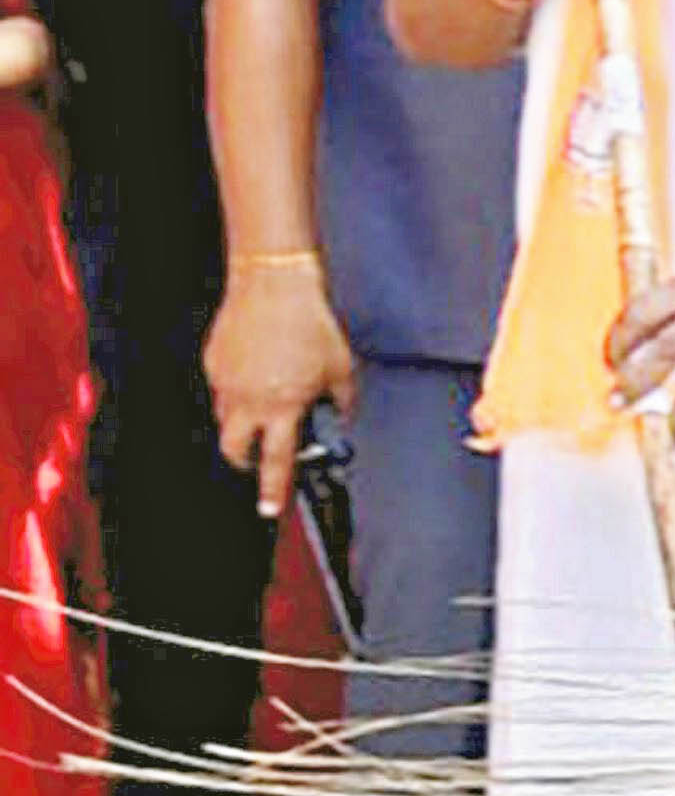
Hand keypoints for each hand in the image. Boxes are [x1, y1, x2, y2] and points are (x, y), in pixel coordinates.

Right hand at [207, 260, 355, 516]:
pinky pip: (223, 388)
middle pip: (234, 449)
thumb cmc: (311, 325)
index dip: (273, 489)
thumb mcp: (341, 369)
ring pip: (227, 418)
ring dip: (244, 423)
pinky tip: (259, 368)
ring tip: (268, 401)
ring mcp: (224, 381)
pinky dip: (239, 390)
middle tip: (258, 460)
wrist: (274, 286)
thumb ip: (341, 402)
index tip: (268, 509)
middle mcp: (248, 400)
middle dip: (244, 462)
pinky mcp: (212, 363)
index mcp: (283, 407)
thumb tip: (339, 418)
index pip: (276, 460)